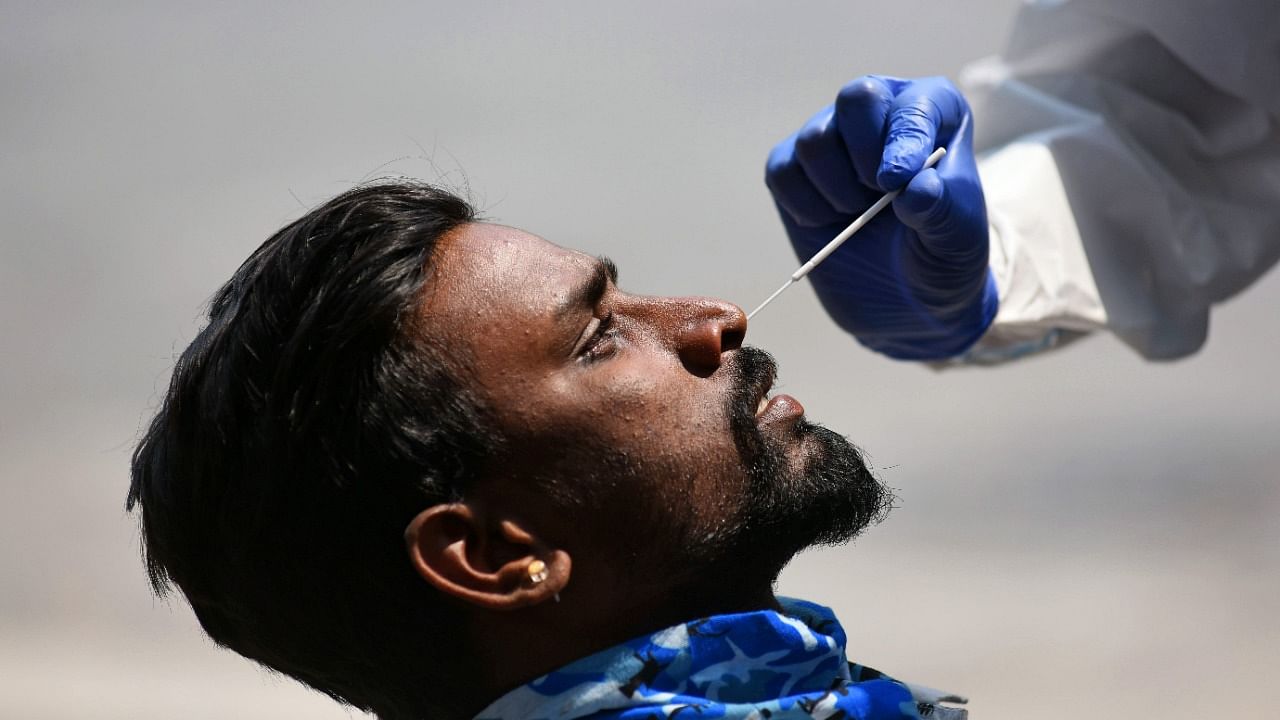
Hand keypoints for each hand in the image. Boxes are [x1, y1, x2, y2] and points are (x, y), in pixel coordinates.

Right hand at [764, 75, 996, 359]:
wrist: (905, 299)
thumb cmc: (941, 256)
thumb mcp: (958, 240)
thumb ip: (943, 210)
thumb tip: (916, 186)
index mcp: (932, 113)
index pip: (911, 104)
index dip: (903, 138)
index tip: (896, 182)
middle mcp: (879, 114)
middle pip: (856, 99)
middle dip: (863, 155)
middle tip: (879, 196)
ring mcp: (833, 138)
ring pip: (815, 139)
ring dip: (837, 189)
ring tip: (860, 215)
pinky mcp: (794, 170)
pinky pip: (782, 172)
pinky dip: (805, 206)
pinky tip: (830, 223)